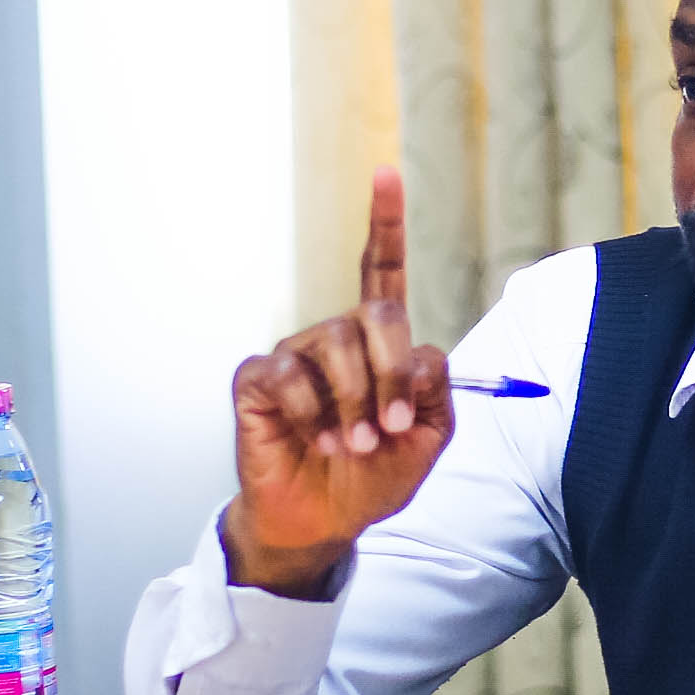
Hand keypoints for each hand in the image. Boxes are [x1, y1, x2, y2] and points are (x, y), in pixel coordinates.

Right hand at [224, 168, 454, 598]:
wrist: (325, 521)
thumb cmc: (373, 477)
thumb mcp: (429, 439)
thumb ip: (436, 393)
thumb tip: (423, 357)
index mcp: (378, 342)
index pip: (382, 269)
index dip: (384, 221)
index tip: (386, 173)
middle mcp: (336, 337)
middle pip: (376, 314)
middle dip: (393, 374)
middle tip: (392, 429)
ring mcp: (294, 354)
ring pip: (338, 346)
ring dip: (356, 405)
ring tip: (357, 445)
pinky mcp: (259, 379)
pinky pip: (290, 375)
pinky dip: (315, 415)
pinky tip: (320, 441)